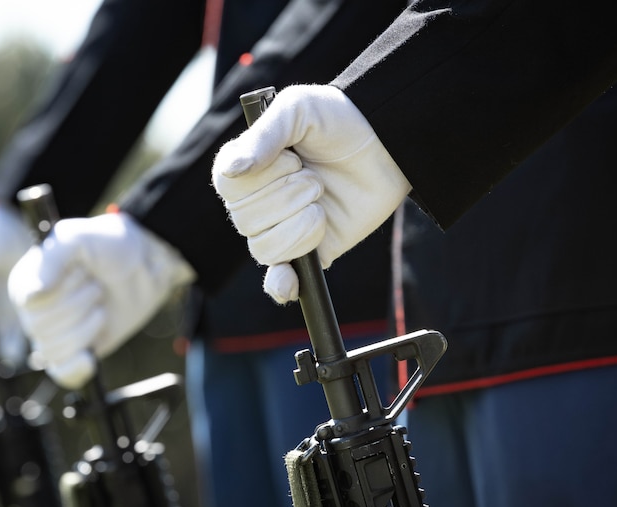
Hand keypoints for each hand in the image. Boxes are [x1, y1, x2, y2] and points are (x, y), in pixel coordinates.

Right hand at [7, 212, 194, 388]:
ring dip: (85, 329)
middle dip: (78, 307)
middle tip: (96, 288)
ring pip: (53, 350)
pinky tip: (90, 358)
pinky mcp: (75, 350)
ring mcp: (54, 332)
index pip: (29, 305)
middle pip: (40, 329)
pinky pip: (62, 373)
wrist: (145, 266)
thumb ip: (51, 261)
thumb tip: (28, 298)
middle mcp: (34, 309)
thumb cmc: (109, 244)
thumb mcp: (78, 238)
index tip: (82, 272)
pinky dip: (75, 369)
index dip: (60, 293)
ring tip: (100, 307)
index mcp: (27, 281)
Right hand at [212, 84, 408, 302]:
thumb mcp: (298, 110)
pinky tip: (288, 285)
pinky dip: (280, 285)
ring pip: (264, 248)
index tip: (291, 157)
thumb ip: (263, 137)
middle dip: (289, 196)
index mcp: (247, 168)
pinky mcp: (310, 252)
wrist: (388, 143)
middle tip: (316, 176)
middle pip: (245, 220)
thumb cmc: (338, 120)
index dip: (262, 177)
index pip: (228, 188)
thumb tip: (232, 170)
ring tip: (322, 202)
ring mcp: (282, 229)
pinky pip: (281, 279)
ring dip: (299, 225)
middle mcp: (257, 202)